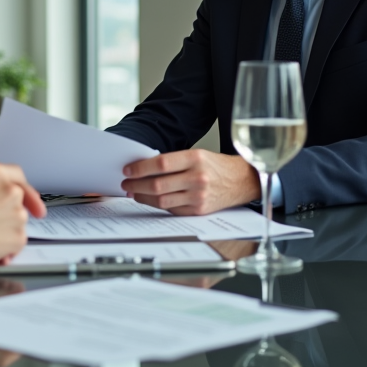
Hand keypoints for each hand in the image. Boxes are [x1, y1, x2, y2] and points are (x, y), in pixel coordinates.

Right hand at [0, 163, 45, 267]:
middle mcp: (11, 191)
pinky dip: (7, 249)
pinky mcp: (18, 237)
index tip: (30, 199)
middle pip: (20, 200)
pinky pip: (16, 244)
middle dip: (10, 213)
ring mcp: (17, 214)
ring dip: (6, 230)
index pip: (17, 175)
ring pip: (18, 223)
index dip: (23, 188)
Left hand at [121, 150, 259, 214]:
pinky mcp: (199, 210)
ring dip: (143, 197)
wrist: (241, 180)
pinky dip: (157, 205)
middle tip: (126, 184)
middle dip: (136, 185)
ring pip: (162, 200)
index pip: (161, 164)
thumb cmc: (216, 166)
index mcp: (195, 159)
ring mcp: (199, 196)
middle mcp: (197, 178)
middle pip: (158, 184)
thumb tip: (144, 168)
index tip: (128, 170)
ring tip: (134, 193)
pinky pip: (171, 209)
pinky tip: (150, 200)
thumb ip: (174, 161)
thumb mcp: (197, 155)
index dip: (140, 168)